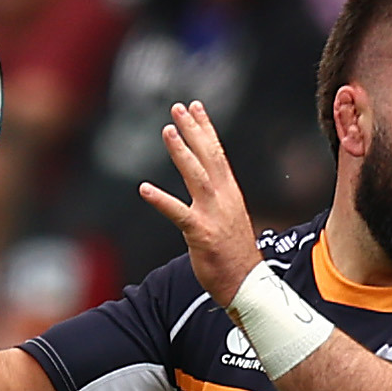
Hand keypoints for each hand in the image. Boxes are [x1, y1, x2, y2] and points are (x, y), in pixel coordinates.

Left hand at [135, 100, 262, 307]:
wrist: (247, 284)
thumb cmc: (235, 255)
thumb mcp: (229, 219)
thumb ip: (217, 200)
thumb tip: (208, 188)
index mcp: (230, 193)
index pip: (217, 153)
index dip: (206, 128)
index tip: (195, 106)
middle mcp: (224, 198)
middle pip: (209, 156)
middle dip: (193, 130)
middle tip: (178, 108)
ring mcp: (213, 215)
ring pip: (196, 176)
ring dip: (181, 152)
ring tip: (167, 131)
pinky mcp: (201, 234)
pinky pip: (178, 213)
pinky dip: (161, 200)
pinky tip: (144, 188)